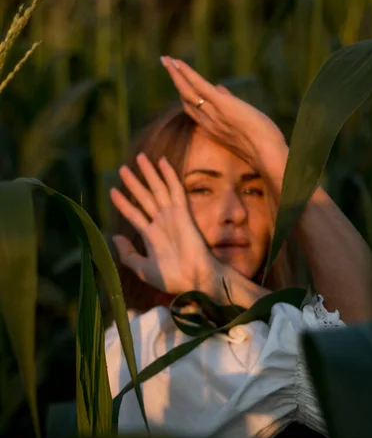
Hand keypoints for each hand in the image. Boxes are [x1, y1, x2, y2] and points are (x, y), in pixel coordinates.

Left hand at [110, 154, 220, 295]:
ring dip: (149, 174)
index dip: (123, 203)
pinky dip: (169, 176)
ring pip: (158, 190)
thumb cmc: (171, 278)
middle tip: (122, 168)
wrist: (192, 280)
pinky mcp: (183, 213)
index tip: (112, 191)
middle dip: (134, 183)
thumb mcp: (143, 268)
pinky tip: (162, 162)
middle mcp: (161, 223)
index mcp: (151, 236)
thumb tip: (114, 237)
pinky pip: (175, 191)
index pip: (134, 214)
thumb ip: (128, 254)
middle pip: (145, 197)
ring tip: (139, 158)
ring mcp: (172, 217)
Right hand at [160, 56, 288, 186]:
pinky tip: (177, 62)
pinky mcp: (222, 105)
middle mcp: (207, 123)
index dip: (186, 96)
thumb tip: (222, 89)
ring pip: (187, 92)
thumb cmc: (261, 143)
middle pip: (185, 100)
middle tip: (167, 65)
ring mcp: (213, 114)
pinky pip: (199, 86)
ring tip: (166, 60)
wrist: (266, 154)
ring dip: (176, 74)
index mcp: (213, 129)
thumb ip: (231, 106)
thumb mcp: (243, 124)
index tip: (180, 83)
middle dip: (176, 82)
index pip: (194, 110)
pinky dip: (186, 73)